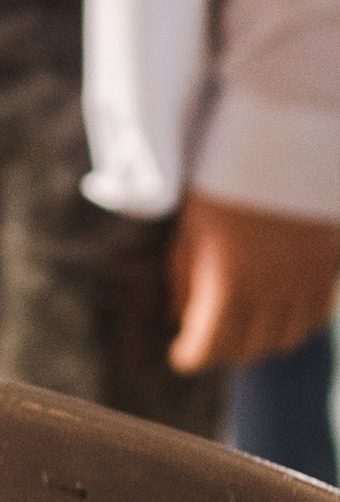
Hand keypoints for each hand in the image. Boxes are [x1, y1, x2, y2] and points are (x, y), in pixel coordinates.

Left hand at [170, 196, 339, 374]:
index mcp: (229, 285)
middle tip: (205, 341)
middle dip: (221, 352)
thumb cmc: (226, 181)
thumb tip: (177, 317)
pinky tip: (276, 311)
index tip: (180, 356)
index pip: (209, 347)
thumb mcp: (192, 228)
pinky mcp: (329, 272)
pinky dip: (293, 324)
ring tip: (239, 327)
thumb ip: (184, 278)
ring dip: (258, 342)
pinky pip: (314, 318)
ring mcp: (305, 285)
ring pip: (284, 340)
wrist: (286, 144)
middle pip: (247, 350)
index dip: (190, 357)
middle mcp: (271, 294)